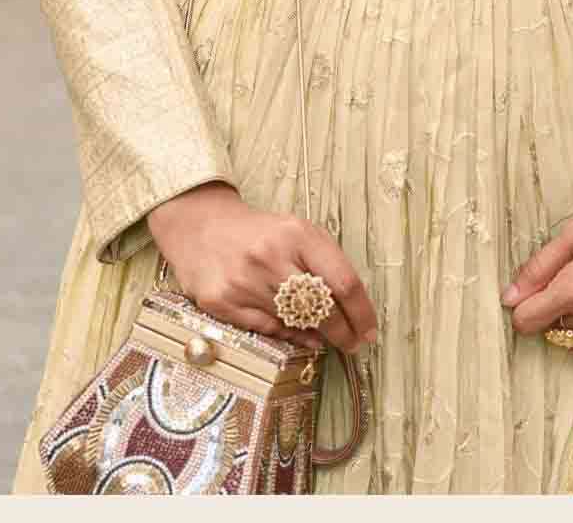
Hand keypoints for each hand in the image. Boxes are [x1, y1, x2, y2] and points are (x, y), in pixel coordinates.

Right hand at [147, 181, 377, 355]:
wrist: (202, 227)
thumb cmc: (260, 233)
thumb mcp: (297, 232)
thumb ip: (325, 263)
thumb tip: (347, 311)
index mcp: (297, 234)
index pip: (342, 280)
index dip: (362, 312)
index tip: (370, 330)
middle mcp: (270, 257)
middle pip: (320, 308)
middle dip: (345, 332)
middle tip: (355, 344)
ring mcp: (244, 282)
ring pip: (294, 323)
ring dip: (318, 335)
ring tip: (329, 337)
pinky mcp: (221, 303)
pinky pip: (266, 330)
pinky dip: (288, 337)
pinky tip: (301, 336)